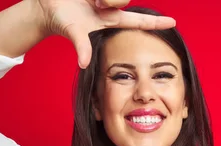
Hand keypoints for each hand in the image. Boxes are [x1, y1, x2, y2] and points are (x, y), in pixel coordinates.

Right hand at [29, 0, 175, 67]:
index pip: (139, 21)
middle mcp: (112, 6)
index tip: (174, 22)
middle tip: (94, 3)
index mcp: (111, 19)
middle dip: (112, 0)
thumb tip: (83, 64)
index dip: (155, 23)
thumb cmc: (61, 20)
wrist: (47, 6)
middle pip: (125, 0)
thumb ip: (81, 46)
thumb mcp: (74, 32)